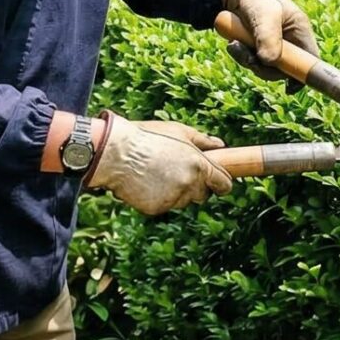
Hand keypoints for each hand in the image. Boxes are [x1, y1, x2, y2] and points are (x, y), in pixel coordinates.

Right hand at [84, 118, 231, 215]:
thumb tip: (221, 145)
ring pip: (182, 200)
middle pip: (203, 195)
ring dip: (176, 192)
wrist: (116, 152)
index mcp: (199, 165)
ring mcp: (173, 198)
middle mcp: (189, 184)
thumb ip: (203, 140)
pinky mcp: (157, 208)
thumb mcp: (178, 131)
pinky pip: (164, 205)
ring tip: (157, 173)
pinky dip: (158, 197)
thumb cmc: (147, 137)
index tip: (218, 183)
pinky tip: (147, 182)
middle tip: (178, 172)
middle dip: (196, 186)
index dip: (222, 183)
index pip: (223, 184)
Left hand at [225, 0, 317, 85]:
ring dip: (247, 59)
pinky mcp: (258, 48)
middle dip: (262, 66)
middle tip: (245, 55)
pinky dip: (240, 54)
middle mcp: (290, 43)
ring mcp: (273, 47)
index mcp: (300, 34)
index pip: (310, 62)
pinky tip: (233, 41)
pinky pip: (251, 61)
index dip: (304, 77)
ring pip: (263, 67)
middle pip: (283, 71)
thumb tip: (268, 62)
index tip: (289, 88)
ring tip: (234, 42)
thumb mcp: (264, 14)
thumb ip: (267, 37)